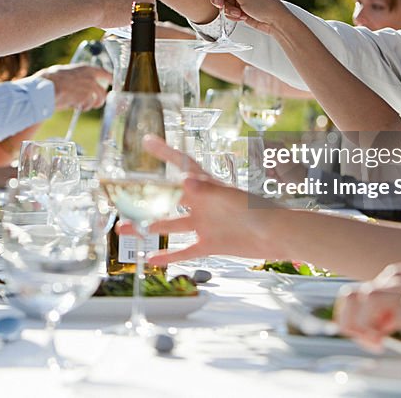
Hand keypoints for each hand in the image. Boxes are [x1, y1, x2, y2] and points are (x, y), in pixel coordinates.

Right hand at [33, 63, 111, 110]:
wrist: (47, 87)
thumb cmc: (52, 80)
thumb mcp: (68, 73)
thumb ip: (79, 77)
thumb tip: (86, 84)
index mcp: (86, 68)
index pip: (105, 74)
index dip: (109, 80)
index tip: (111, 84)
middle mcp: (91, 76)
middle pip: (103, 91)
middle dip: (100, 98)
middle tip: (96, 102)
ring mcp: (90, 87)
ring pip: (99, 99)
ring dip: (91, 105)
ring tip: (82, 105)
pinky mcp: (86, 97)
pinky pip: (89, 105)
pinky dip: (83, 107)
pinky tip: (76, 106)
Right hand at [84, 0, 156, 27]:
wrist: (91, 2)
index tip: (126, 0)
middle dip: (140, 2)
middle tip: (126, 9)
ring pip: (150, 4)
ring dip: (141, 11)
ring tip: (125, 14)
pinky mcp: (147, 4)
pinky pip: (152, 16)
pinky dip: (144, 20)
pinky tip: (131, 19)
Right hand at [115, 135, 278, 264]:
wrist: (279, 236)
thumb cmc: (260, 211)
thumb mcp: (233, 197)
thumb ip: (209, 190)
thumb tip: (184, 181)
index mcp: (208, 186)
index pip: (182, 164)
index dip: (165, 152)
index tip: (147, 140)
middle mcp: (202, 203)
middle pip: (167, 197)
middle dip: (145, 196)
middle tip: (120, 195)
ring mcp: (205, 223)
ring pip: (169, 224)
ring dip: (147, 227)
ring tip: (123, 230)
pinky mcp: (211, 243)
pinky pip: (185, 250)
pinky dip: (169, 256)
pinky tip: (152, 260)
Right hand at [209, 0, 291, 34]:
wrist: (276, 21)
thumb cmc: (264, 6)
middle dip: (221, 1)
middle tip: (221, 6)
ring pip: (225, 4)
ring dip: (229, 10)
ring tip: (239, 13)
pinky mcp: (241, 9)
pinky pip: (230, 12)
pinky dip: (234, 16)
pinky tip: (243, 17)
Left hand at [334, 256, 400, 350]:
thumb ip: (397, 309)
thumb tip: (378, 330)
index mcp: (393, 277)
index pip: (355, 294)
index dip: (350, 317)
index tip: (362, 335)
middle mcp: (396, 281)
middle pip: (354, 297)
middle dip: (351, 323)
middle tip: (368, 341)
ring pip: (368, 301)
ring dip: (366, 325)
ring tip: (378, 342)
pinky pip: (398, 316)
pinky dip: (395, 327)